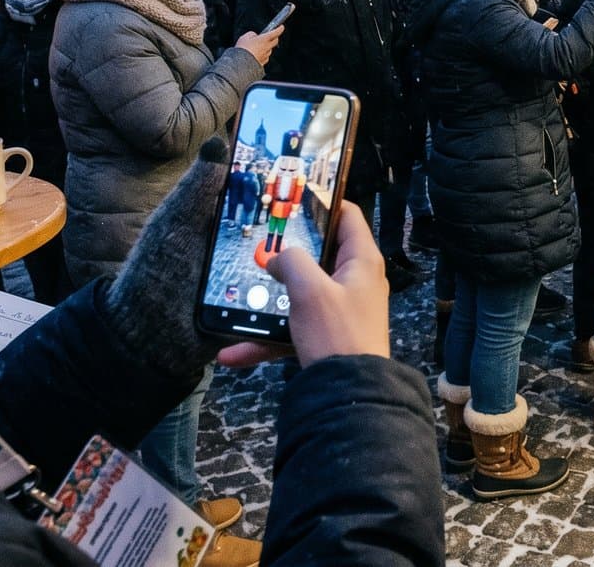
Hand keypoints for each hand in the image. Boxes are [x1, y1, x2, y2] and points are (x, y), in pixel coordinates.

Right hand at [216, 200, 389, 368]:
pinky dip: (266, 339)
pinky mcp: (327, 337)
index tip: (294, 198)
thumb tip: (277, 259)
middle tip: (258, 242)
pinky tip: (232, 352)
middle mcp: (355, 282)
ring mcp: (341, 311)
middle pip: (319, 255)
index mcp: (361, 261)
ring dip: (269, 301)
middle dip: (286, 253)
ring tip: (237, 299)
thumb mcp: (309, 289)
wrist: (347, 396)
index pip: (347, 216)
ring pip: (300, 296)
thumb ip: (291, 262)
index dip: (324, 202)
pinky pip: (292, 330)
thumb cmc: (336, 334)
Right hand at [235, 24, 283, 65]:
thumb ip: (252, 34)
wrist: (240, 64)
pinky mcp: (263, 62)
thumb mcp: (245, 37)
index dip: (279, 29)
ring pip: (270, 49)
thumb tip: (255, 36)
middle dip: (275, 38)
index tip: (281, 27)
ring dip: (267, 47)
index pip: (276, 32)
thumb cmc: (242, 49)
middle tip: (271, 36)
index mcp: (264, 39)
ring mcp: (266, 55)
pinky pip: (265, 57)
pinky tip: (256, 54)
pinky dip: (263, 54)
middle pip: (275, 41)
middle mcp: (267, 47)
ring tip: (258, 46)